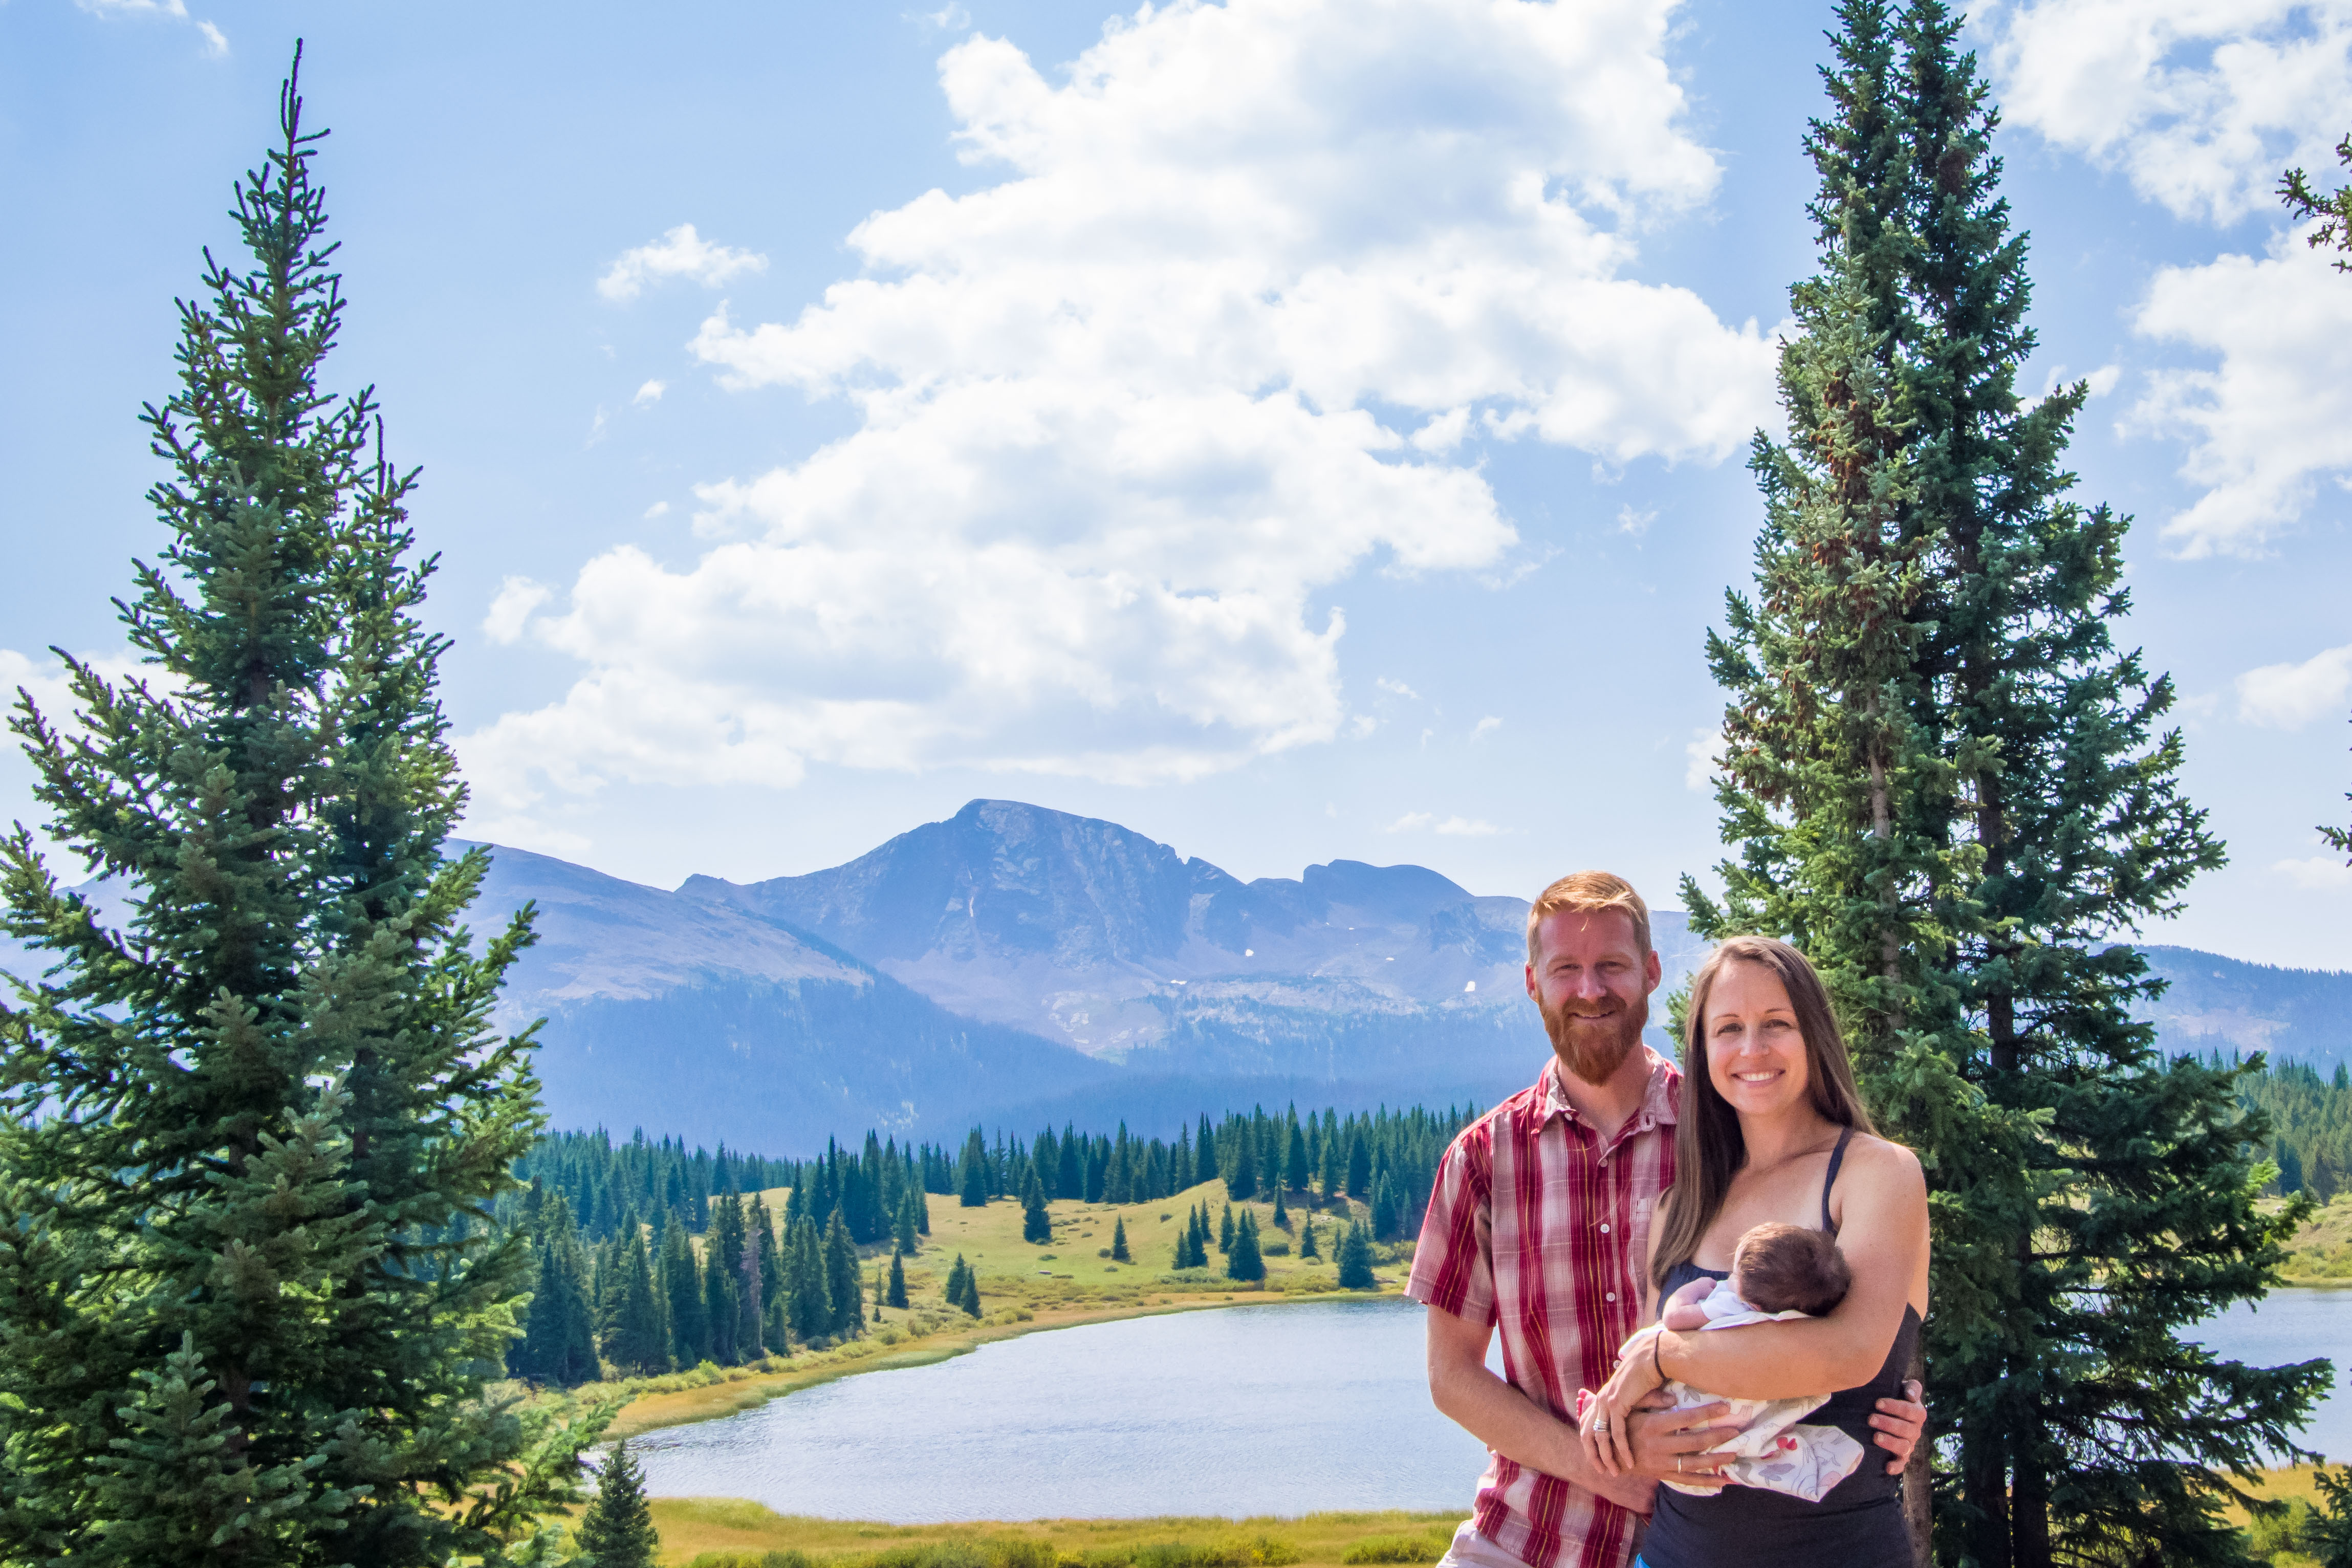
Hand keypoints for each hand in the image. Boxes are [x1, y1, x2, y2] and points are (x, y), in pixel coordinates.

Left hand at [1578, 1328, 1668, 1476]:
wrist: (1652, 1359)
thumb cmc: (1647, 1376)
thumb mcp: (1634, 1396)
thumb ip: (1630, 1408)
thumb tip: (1633, 1422)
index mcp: (1601, 1399)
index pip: (1588, 1426)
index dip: (1591, 1445)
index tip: (1598, 1461)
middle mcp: (1599, 1401)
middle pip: (1587, 1434)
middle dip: (1593, 1456)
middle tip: (1602, 1472)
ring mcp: (1606, 1403)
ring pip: (1600, 1437)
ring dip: (1607, 1457)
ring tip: (1614, 1472)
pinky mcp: (1617, 1405)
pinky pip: (1616, 1433)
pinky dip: (1622, 1449)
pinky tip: (1629, 1461)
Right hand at [1622, 1398, 1738, 1494]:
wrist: (1608, 1453)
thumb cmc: (1622, 1425)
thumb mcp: (1631, 1407)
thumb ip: (1650, 1398)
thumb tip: (1675, 1396)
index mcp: (1652, 1426)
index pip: (1685, 1418)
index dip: (1707, 1412)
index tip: (1725, 1407)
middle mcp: (1658, 1446)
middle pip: (1694, 1442)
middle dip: (1718, 1436)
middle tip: (1737, 1431)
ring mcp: (1661, 1463)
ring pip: (1694, 1464)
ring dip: (1716, 1460)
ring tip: (1734, 1454)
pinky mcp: (1663, 1475)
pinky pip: (1688, 1481)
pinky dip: (1706, 1482)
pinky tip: (1723, 1481)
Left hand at [1869, 1379, 1925, 1474]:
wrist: (1887, 1412)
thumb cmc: (1894, 1397)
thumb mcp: (1903, 1388)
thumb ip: (1912, 1387)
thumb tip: (1911, 1395)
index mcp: (1917, 1413)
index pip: (1909, 1411)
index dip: (1894, 1407)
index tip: (1877, 1403)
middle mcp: (1915, 1430)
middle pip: (1905, 1429)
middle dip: (1887, 1424)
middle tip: (1870, 1419)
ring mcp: (1909, 1444)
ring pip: (1904, 1446)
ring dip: (1890, 1442)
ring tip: (1875, 1437)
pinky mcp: (1902, 1457)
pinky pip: (1901, 1464)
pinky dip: (1896, 1467)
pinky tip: (1887, 1467)